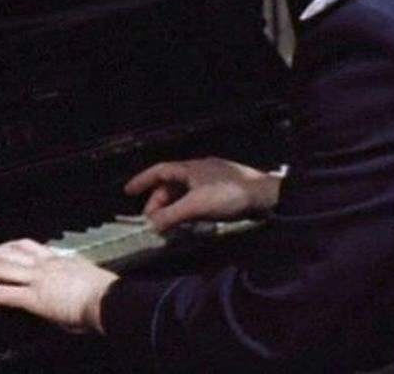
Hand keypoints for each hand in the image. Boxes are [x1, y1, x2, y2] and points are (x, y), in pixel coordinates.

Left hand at [0, 239, 117, 333]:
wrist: (113, 300)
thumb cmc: (106, 295)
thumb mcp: (85, 280)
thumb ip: (69, 280)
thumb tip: (64, 290)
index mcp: (58, 260)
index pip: (24, 248)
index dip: (3, 249)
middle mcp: (45, 264)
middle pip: (6, 252)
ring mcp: (38, 279)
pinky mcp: (35, 298)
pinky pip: (3, 292)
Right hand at [125, 157, 281, 231]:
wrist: (265, 195)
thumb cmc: (229, 195)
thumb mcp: (196, 206)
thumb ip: (171, 215)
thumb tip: (152, 225)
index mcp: (190, 167)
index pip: (159, 170)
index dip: (142, 180)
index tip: (128, 191)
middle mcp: (199, 170)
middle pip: (171, 184)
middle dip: (158, 202)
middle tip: (152, 221)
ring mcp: (212, 179)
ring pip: (184, 192)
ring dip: (173, 208)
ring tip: (168, 225)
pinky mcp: (224, 190)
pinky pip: (197, 198)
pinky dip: (187, 210)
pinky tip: (188, 222)